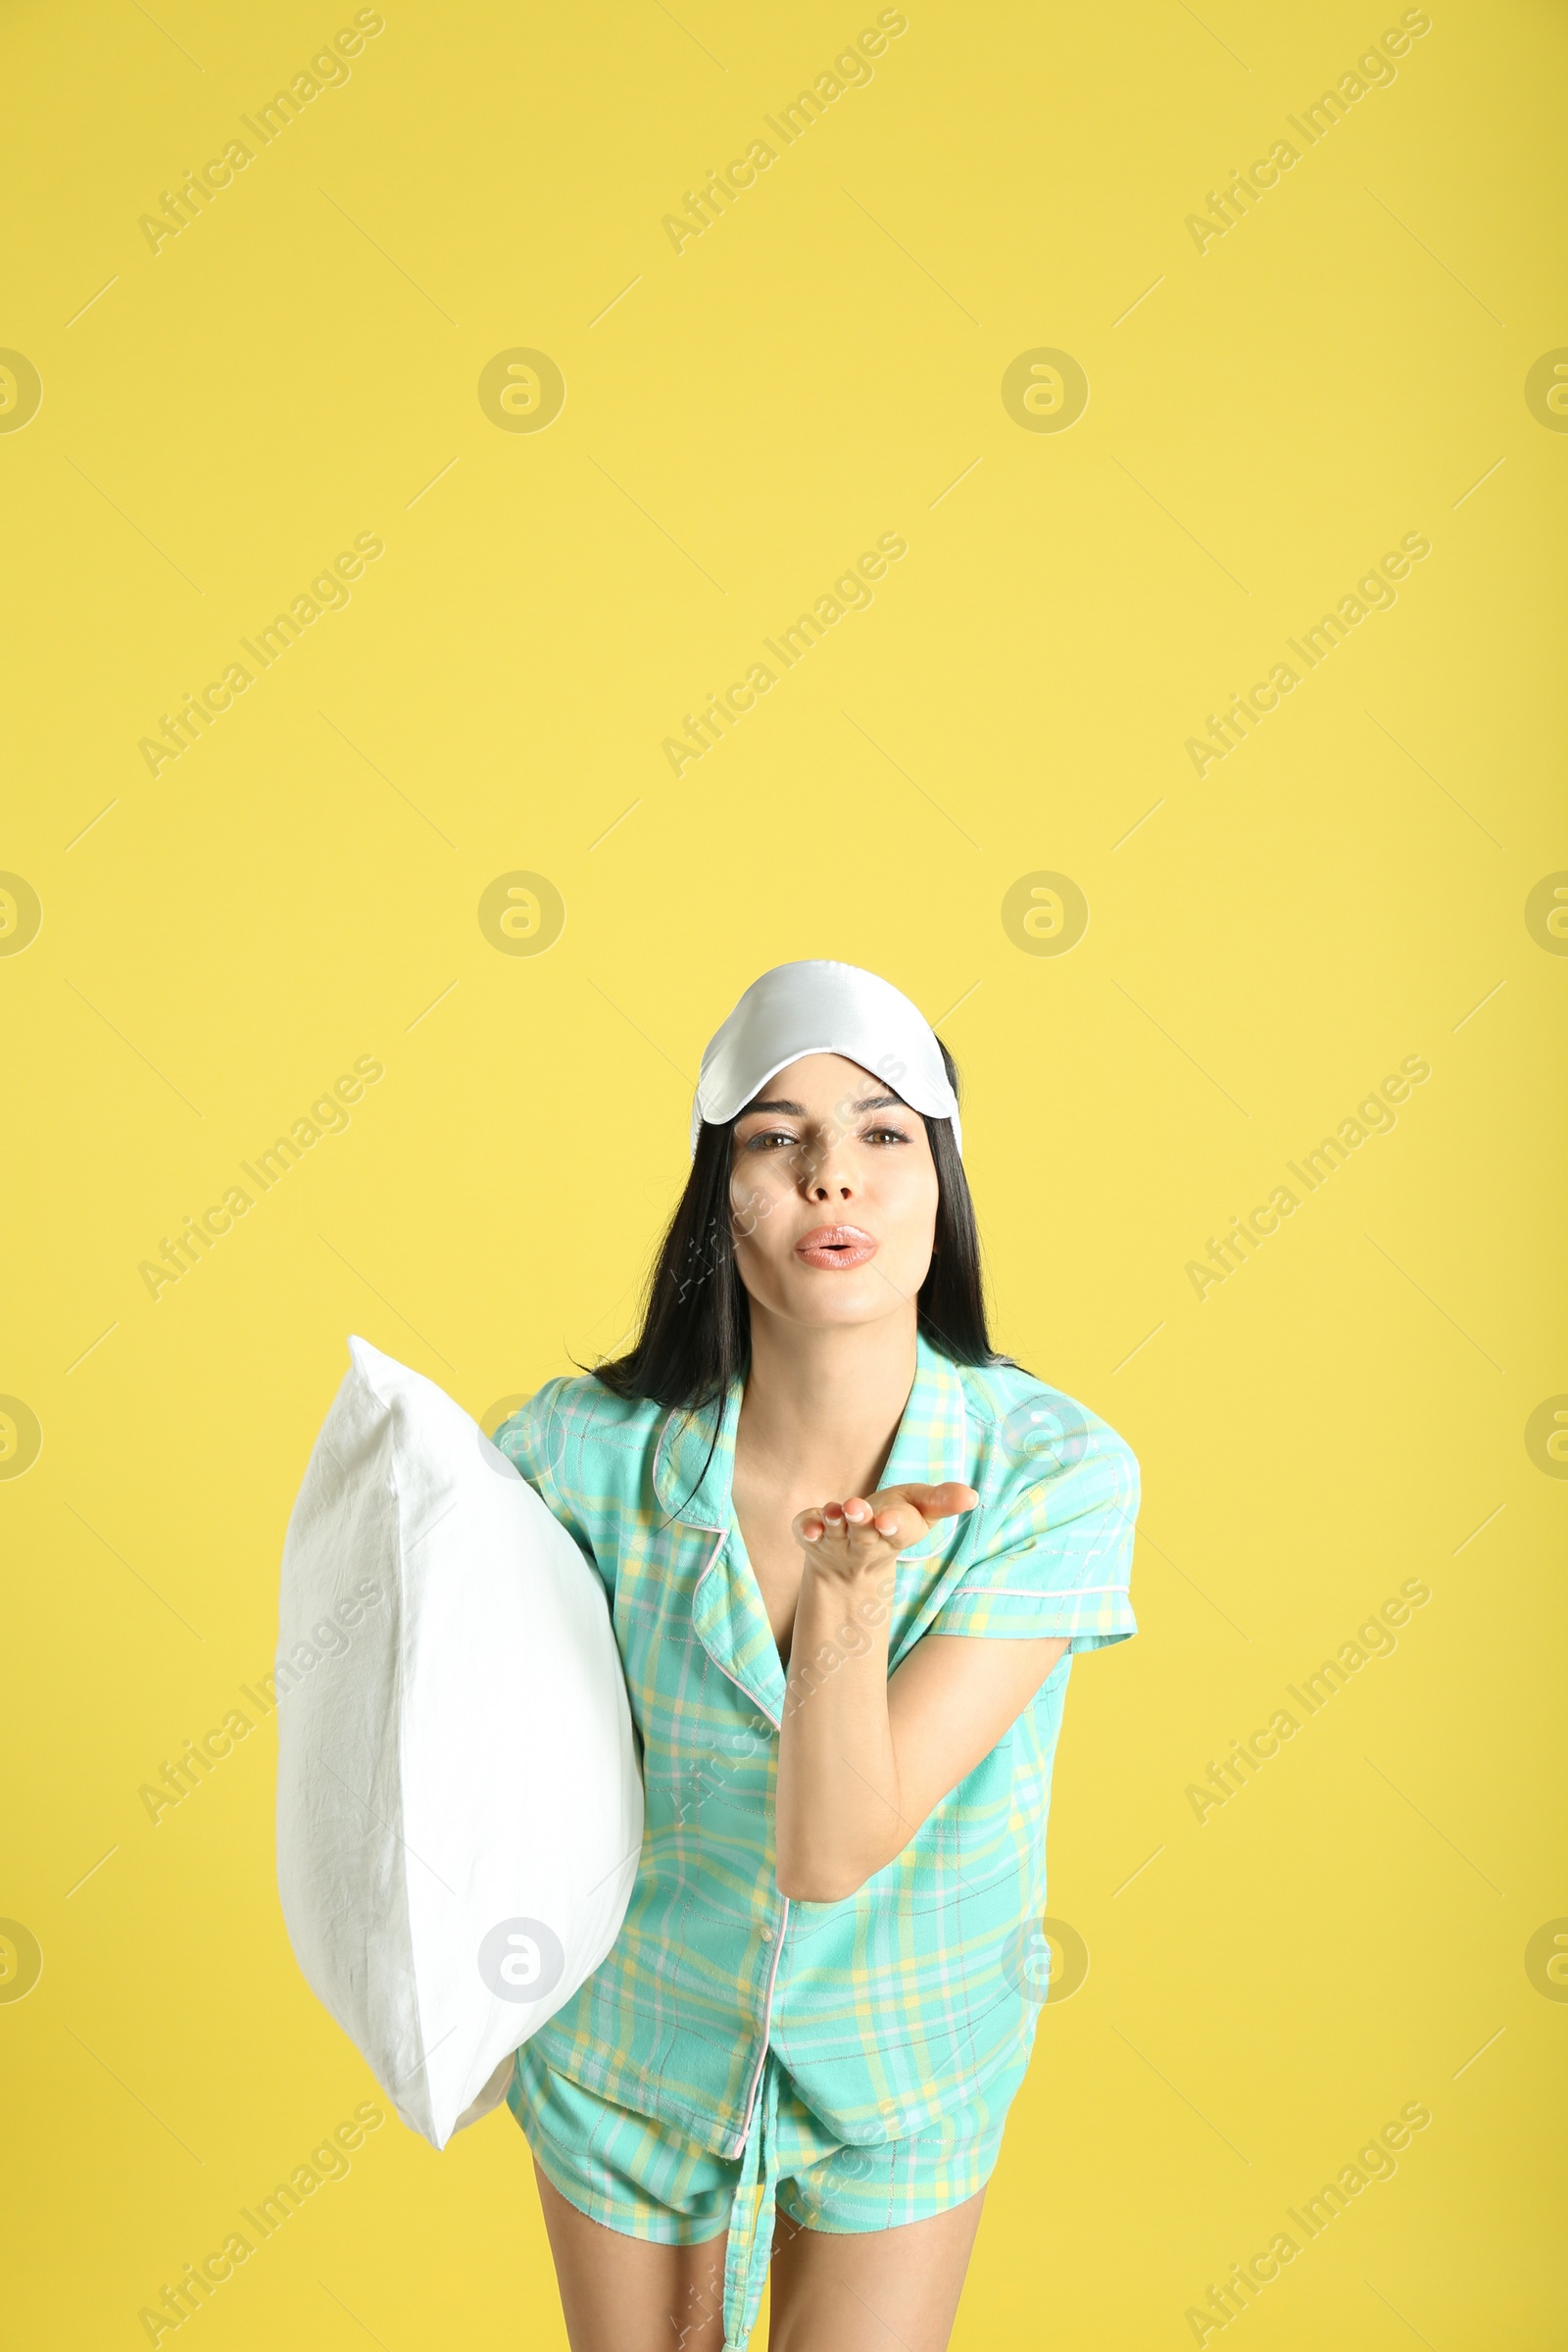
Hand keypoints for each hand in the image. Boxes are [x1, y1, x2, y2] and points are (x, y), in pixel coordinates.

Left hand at [792, 1482, 977, 1582]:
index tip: (888, 1521)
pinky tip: (808, 1525)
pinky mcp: (812, 1535)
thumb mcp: (921, 1508)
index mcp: (896, 1533)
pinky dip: (806, 1529)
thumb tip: (972, 1495)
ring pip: (836, 1533)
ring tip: (836, 1510)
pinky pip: (806, 1532)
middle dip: (861, 1521)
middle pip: (864, 1534)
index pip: (900, 1531)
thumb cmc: (893, 1521)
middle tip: (856, 1508)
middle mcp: (865, 1542)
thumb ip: (943, 1500)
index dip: (895, 1525)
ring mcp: (837, 1541)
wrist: (851, 1562)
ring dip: (835, 1522)